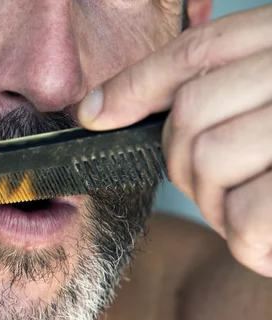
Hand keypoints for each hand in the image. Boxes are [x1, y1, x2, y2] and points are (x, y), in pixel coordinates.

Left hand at [78, 6, 271, 275]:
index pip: (198, 52)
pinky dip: (248, 238)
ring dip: (218, 201)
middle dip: (184, 162)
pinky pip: (246, 218)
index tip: (94, 113)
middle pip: (192, 114)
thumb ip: (220, 92)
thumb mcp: (268, 106)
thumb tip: (102, 108)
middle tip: (217, 186)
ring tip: (256, 208)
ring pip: (210, 161)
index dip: (134, 84)